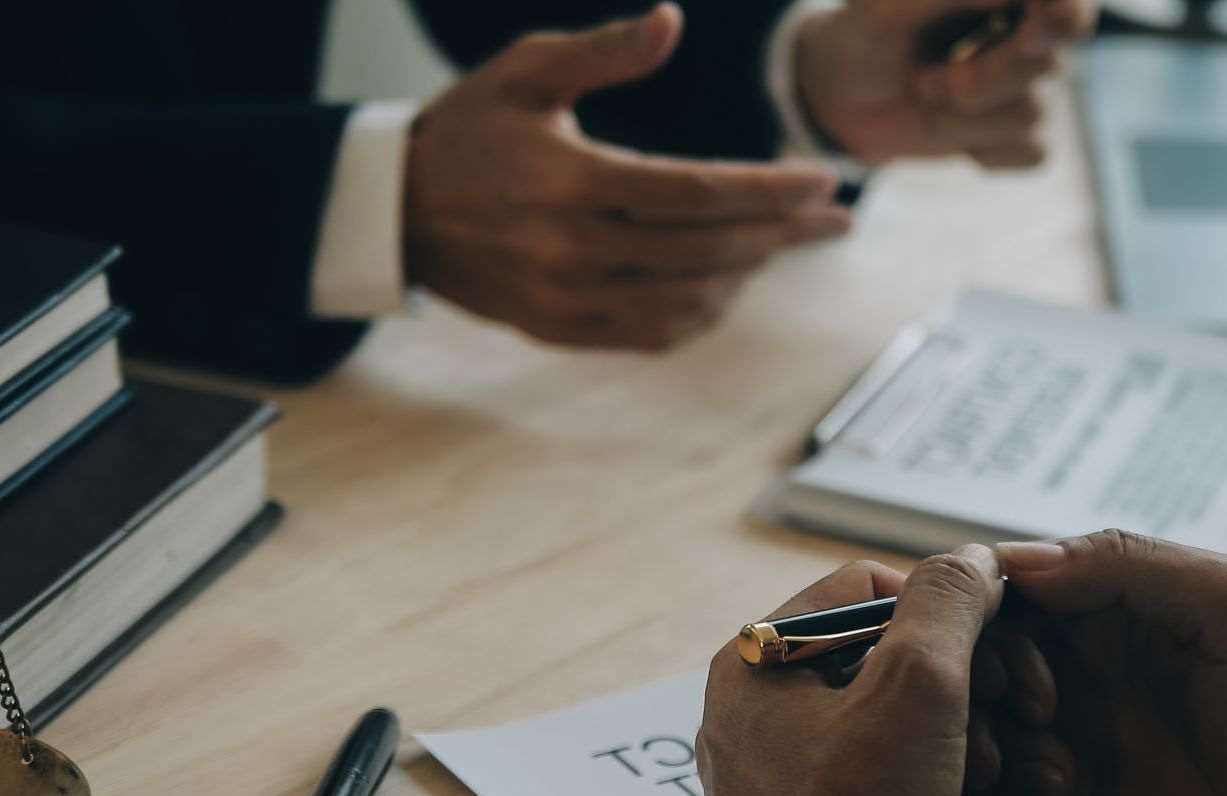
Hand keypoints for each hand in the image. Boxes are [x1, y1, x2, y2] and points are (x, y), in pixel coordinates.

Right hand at [404, 4, 849, 350]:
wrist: (394, 210)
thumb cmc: (468, 130)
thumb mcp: (525, 70)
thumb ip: (603, 52)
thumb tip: (670, 21)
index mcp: (573, 181)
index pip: (698, 193)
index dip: (767, 190)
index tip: (820, 181)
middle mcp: (573, 249)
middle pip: (707, 249)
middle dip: (781, 233)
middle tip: (833, 219)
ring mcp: (567, 299)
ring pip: (687, 298)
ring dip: (748, 274)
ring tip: (785, 245)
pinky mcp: (559, 330)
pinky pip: (651, 334)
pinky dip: (700, 314)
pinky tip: (729, 286)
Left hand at [699, 548, 1036, 795]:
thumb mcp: (919, 684)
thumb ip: (950, 603)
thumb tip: (971, 561)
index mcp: (757, 659)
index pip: (865, 587)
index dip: (943, 610)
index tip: (996, 645)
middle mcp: (757, 715)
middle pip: (889, 664)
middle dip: (963, 697)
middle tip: (1006, 725)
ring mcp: (784, 782)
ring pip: (900, 735)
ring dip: (962, 757)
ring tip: (984, 789)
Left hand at [794, 0, 1096, 167]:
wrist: (840, 99)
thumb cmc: (862, 37)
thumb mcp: (888, 8)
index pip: (1069, 6)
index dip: (1063, 19)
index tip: (1029, 35)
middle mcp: (1028, 33)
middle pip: (1047, 65)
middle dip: (981, 82)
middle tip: (923, 82)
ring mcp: (1025, 85)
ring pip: (1032, 114)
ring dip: (964, 119)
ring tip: (924, 94)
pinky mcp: (1016, 135)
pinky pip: (1032, 153)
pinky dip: (984, 152)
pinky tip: (948, 132)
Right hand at [987, 532, 1226, 795]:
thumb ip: (1129, 565)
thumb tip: (1017, 562)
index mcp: (1102, 600)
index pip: (1004, 593)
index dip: (986, 627)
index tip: (1015, 670)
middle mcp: (1075, 659)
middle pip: (977, 663)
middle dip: (985, 697)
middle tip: (1038, 725)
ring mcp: (1071, 727)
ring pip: (982, 728)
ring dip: (998, 752)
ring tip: (1062, 779)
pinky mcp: (1072, 794)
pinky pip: (1004, 790)